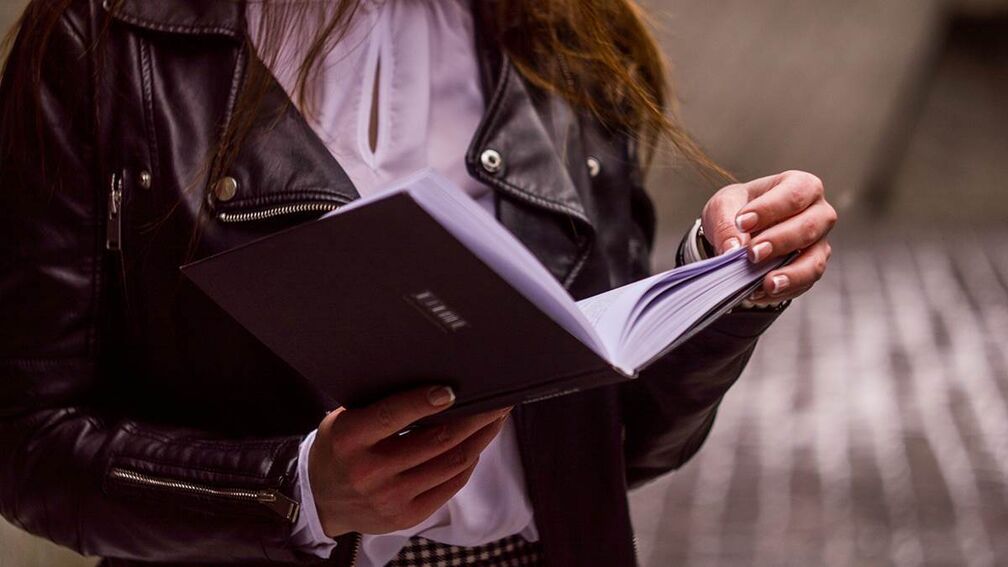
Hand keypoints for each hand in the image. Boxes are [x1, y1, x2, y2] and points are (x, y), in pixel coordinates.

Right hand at [308, 386, 509, 535]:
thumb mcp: (345, 419)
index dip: (426, 401)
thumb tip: (432, 382)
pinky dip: (468, 463)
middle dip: (475, 418)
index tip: (453, 389)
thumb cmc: (339, 448)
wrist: (320, 499)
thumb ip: (381, 405)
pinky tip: (476, 446)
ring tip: (496, 420)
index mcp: (350, 438)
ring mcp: (390, 497)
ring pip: (451, 463)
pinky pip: (450, 485)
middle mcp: (370, 470)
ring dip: (480, 439)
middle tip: (498, 400)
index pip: (394, 416)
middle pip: (437, 440)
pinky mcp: (407, 516)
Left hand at [701, 170, 836, 304]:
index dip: (770, 209)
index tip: (743, 223)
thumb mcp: (723, 207)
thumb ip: (726, 224)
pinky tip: (761, 292)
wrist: (740, 232)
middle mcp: (818, 213)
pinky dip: (784, 290)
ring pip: (814, 260)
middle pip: (809, 227)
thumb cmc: (739, 210)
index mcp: (800, 186)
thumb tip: (733, 249)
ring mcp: (818, 243)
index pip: (794, 194)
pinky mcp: (810, 269)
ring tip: (766, 283)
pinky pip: (804, 283)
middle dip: (780, 241)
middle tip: (753, 253)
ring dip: (790, 274)